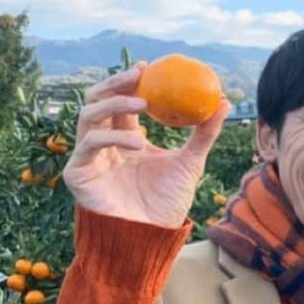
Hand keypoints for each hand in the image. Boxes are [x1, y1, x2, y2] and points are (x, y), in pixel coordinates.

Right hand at [63, 64, 229, 228]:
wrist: (152, 237)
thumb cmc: (168, 202)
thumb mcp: (191, 162)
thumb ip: (204, 132)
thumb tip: (225, 101)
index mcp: (125, 138)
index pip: (121, 101)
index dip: (129, 80)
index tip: (148, 66)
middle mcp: (104, 144)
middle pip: (97, 100)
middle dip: (114, 83)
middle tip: (138, 74)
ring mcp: (88, 157)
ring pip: (87, 116)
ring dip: (114, 104)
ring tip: (142, 104)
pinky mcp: (78, 173)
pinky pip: (89, 146)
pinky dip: (112, 138)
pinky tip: (138, 143)